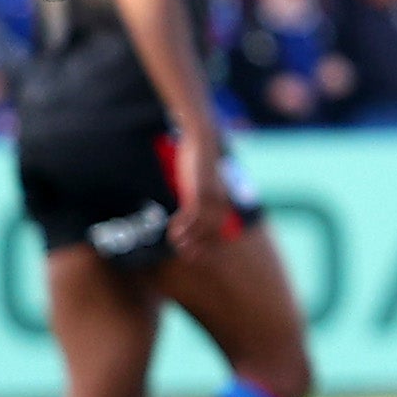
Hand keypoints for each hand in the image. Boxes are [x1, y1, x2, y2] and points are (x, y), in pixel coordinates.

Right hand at [168, 125, 236, 256]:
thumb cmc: (201, 162)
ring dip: (188, 238)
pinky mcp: (200, 191)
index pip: (220, 230)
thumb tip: (193, 205)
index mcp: (223, 201)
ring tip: (176, 244)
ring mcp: (211, 197)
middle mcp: (220, 202)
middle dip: (199, 246)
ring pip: (202, 226)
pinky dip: (182, 225)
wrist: (202, 140)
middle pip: (213, 232)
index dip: (210, 245)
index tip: (197, 255)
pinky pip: (192, 214)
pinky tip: (173, 229)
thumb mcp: (202, 181)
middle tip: (185, 255)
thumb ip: (199, 195)